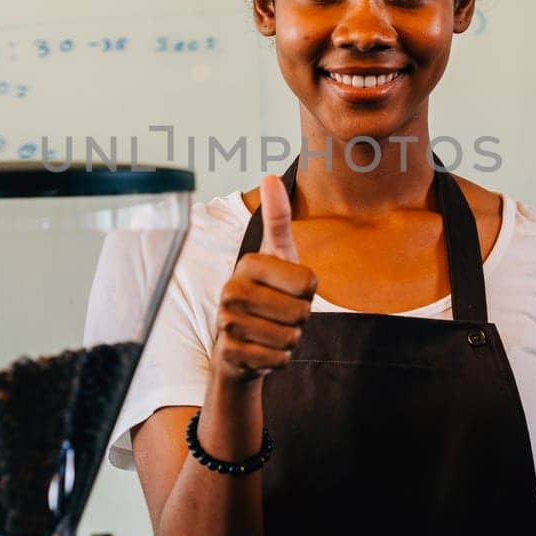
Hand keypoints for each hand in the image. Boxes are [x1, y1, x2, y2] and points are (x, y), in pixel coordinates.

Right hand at [211, 173, 317, 384]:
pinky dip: (278, 359)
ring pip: (290, 338)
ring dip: (289, 339)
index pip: (308, 282)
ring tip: (270, 330)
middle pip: (301, 313)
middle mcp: (232, 289)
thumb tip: (270, 176)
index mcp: (248, 262)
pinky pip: (278, 360)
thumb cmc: (266, 293)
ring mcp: (227, 322)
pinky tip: (262, 348)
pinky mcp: (230, 352)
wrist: (238, 343)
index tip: (287, 289)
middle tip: (280, 314)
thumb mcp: (277, 254)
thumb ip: (277, 218)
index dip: (308, 292)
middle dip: (300, 319)